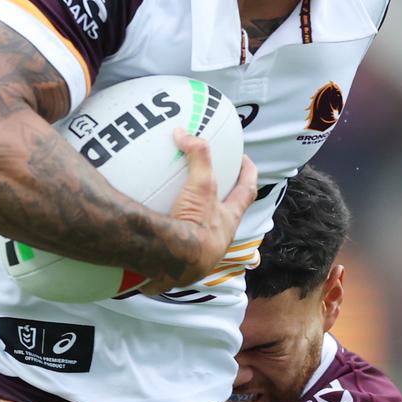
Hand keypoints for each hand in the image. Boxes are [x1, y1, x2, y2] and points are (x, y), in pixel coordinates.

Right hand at [142, 129, 257, 294]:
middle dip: (223, 205)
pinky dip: (167, 246)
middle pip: (228, 218)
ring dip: (194, 228)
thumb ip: (198, 156)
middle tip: (212, 188)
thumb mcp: (201, 186)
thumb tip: (184, 132)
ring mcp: (200, 257)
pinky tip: (152, 240)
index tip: (245, 160)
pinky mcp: (178, 268)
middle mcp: (219, 240)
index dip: (249, 174)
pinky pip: (174, 254)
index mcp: (228, 220)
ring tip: (178, 214)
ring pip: (202, 240)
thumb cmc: (194, 226)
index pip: (247, 192)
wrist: (173, 262)